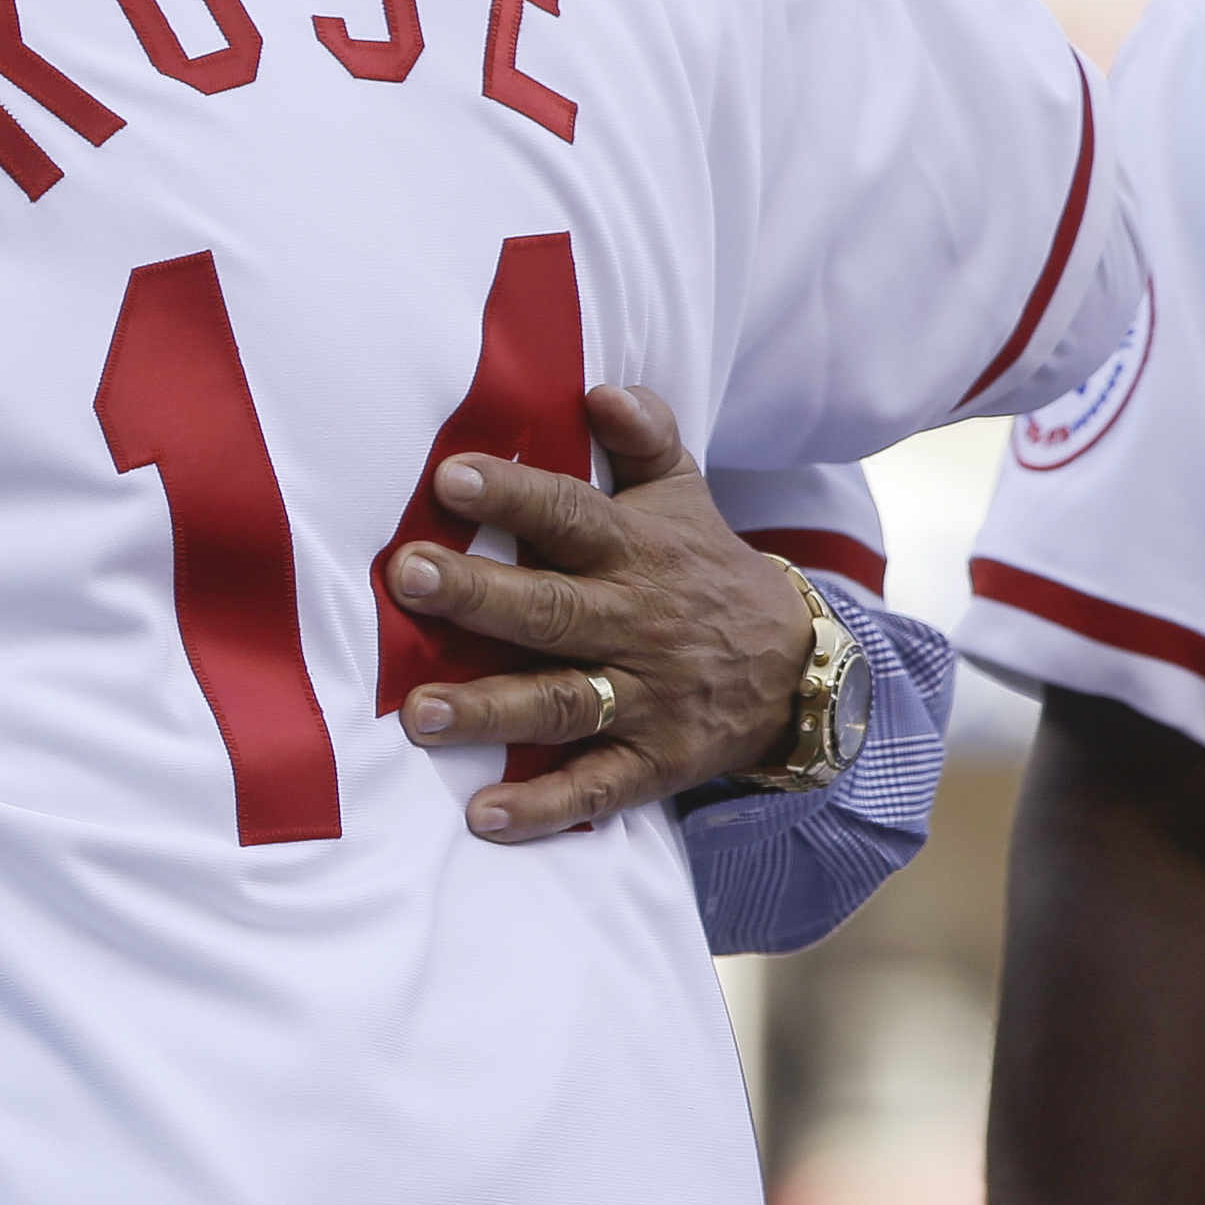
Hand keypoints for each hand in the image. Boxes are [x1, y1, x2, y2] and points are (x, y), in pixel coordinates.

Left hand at [384, 385, 816, 841]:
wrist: (797, 668)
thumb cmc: (707, 569)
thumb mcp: (687, 493)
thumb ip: (645, 435)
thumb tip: (598, 387)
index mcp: (636, 551)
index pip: (571, 515)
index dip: (514, 496)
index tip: (449, 479)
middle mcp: (636, 623)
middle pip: (552, 608)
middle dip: (479, 595)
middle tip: (407, 579)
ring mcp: (646, 697)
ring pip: (563, 702)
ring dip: (491, 710)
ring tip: (419, 714)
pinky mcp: (653, 762)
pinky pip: (597, 788)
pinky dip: (543, 807)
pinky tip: (484, 816)